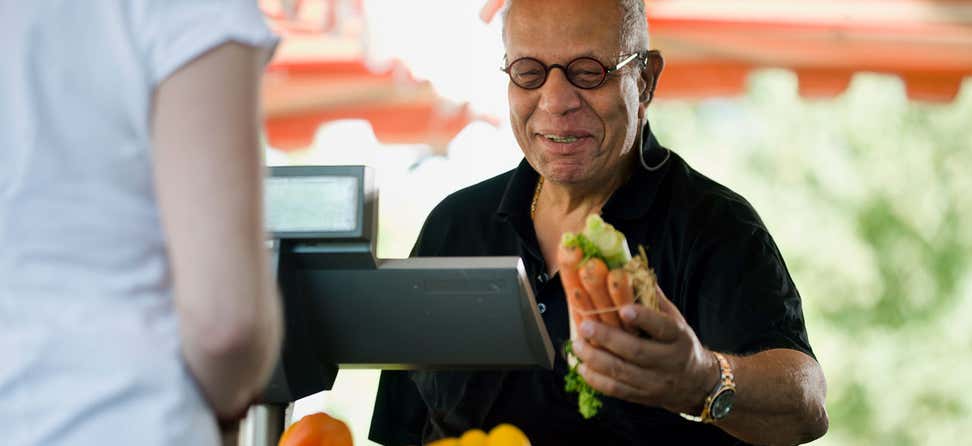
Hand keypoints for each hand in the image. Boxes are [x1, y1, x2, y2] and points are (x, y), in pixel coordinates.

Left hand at [571, 285, 718, 414]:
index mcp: (678, 337)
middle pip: (637, 352)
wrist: (696, 383)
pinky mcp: (643, 397)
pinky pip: (616, 390)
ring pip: (623, 373)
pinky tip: (582, 366)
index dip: (644, 319)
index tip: (623, 309)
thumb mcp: (675, 318)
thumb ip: (653, 299)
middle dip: (609, 339)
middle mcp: (669, 360)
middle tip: (586, 327)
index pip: (663, 327)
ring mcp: (656, 381)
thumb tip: (630, 268)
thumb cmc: (678, 342)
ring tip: (577, 345)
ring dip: (596, 359)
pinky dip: (596, 379)